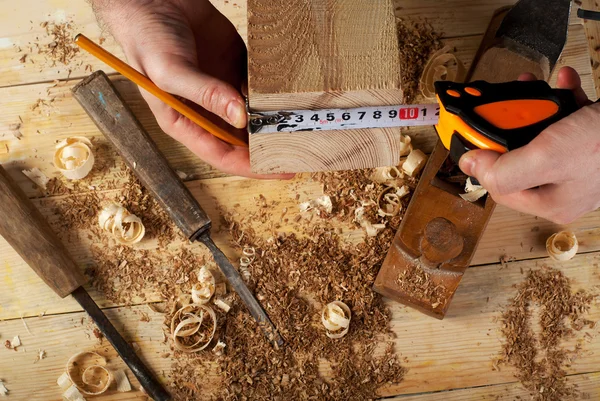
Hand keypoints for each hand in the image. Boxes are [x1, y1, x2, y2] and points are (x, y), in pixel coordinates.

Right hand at [91, 0, 292, 178]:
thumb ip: (205, 95)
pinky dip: (274, 90)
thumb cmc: (147, 38)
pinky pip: (260, 85)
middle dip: (270, 147)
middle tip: (301, 150)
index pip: (222, 154)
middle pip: (243, 139)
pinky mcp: (235, 66)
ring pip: (255, 113)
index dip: (252, 166)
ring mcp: (223, 88)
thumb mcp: (170, 72)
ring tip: (302, 125)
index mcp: (185, 122)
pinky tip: (290, 94)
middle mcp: (207, 110)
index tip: (281, 170)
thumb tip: (239, 117)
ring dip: (275, 119)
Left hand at [459, 66, 599, 223]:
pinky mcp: (591, 140)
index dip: (484, 159)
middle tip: (504, 104)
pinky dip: (562, 101)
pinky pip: (566, 121)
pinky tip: (566, 85)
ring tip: (532, 87)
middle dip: (509, 126)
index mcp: (550, 202)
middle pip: (518, 156)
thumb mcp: (545, 158)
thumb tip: (469, 167)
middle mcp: (562, 186)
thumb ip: (503, 168)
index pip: (499, 185)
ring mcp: (578, 164)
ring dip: (534, 108)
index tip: (473, 133)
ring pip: (541, 136)